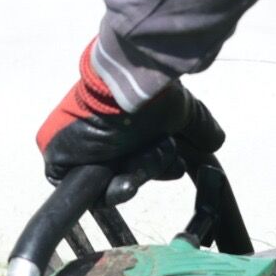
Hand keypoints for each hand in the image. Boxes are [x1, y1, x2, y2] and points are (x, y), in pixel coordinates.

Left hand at [36, 41, 223, 193]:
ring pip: (109, 184)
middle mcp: (101, 138)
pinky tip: (121, 175)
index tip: (175, 168)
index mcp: (124, 127)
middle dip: (148, 169)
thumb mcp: (181, 111)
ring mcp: (79, 148)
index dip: (157, 168)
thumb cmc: (151, 95)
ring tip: (144, 154)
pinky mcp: (60, 158)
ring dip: (135, 173)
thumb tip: (215, 140)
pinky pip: (82, 189)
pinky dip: (104, 188)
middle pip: (125, 176)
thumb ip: (198, 128)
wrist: (125, 86)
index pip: (138, 160)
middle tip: (157, 155)